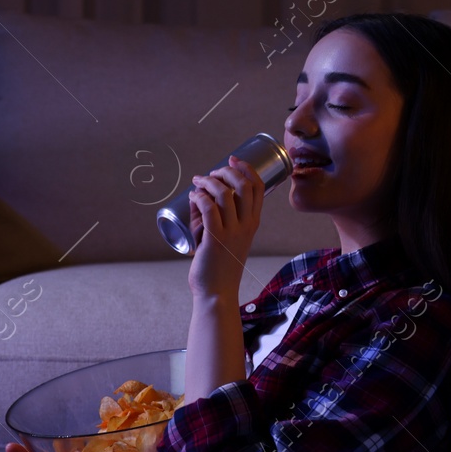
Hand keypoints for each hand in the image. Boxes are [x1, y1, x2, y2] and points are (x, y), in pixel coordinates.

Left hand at [188, 154, 263, 300]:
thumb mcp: (227, 238)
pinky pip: (208, 209)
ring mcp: (232, 232)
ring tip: (197, 182)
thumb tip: (197, 196)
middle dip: (226, 171)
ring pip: (223, 194)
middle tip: (211, 172)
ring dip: (208, 181)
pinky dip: (199, 196)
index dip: (246, 168)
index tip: (233, 159)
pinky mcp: (215, 239)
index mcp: (253, 223)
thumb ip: (215, 218)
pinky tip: (193, 196)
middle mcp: (246, 225)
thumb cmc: (219, 266)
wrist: (217, 292)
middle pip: (243, 185)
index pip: (258, 187)